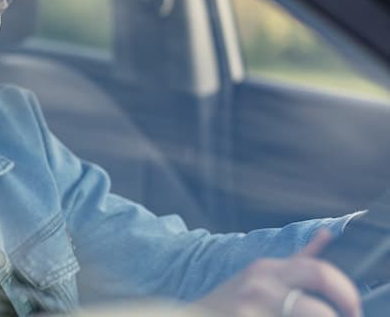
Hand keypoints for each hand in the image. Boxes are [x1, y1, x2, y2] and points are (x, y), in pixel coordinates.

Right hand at [193, 231, 361, 316]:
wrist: (191, 316)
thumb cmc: (230, 302)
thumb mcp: (261, 276)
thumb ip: (297, 260)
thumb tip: (326, 235)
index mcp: (268, 269)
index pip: (320, 270)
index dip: (345, 291)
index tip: (353, 309)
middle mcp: (260, 285)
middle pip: (319, 289)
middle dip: (342, 306)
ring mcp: (252, 307)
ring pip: (310, 313)